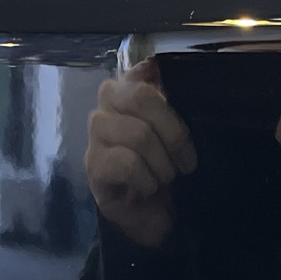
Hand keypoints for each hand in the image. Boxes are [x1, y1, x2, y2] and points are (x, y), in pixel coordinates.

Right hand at [86, 54, 196, 248]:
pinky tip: (147, 189)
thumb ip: (170, 97)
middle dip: (173, 133)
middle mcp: (107, 106)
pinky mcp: (93, 166)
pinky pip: (126, 163)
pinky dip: (146, 180)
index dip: (166, 90)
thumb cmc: (168, 169)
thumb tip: (153, 63)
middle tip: (186, 162)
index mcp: (128, 91)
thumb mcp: (178, 131)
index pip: (142, 71)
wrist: (155, 215)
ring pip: (137, 134)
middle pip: (141, 97)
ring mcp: (96, 136)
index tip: (181, 114)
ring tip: (166, 178)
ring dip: (162, 163)